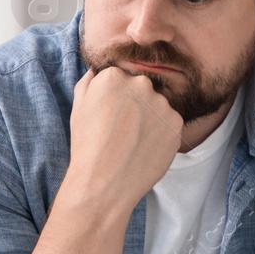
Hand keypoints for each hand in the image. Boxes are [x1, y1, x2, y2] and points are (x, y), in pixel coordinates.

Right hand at [61, 65, 183, 215]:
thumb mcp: (78, 109)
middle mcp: (140, 83)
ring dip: (149, 119)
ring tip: (133, 142)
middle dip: (135, 105)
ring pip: (157, 106)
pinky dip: (160, 134)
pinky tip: (145, 148)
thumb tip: (96, 72)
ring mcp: (161, 103)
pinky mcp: (176, 123)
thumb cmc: (87, 146)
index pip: (120, 78)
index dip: (115, 98)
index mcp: (114, 76)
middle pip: (141, 88)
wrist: (105, 181)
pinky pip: (169, 123)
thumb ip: (88, 83)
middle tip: (122, 130)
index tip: (110, 115)